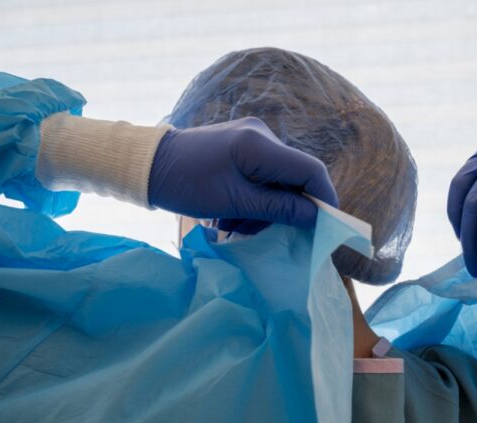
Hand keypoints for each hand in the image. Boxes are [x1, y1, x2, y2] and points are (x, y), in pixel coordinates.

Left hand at [148, 117, 337, 230]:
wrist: (148, 165)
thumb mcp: (233, 203)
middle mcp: (262, 135)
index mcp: (259, 145)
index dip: (324, 199)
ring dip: (266, 209)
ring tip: (236, 226)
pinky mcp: (244, 146)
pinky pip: (263, 177)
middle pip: (296, 177)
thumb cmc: (186, 184)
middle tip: (267, 233)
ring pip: (279, 181)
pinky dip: (255, 200)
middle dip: (287, 209)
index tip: (328, 226)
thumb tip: (317, 218)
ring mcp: (253, 139)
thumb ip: (278, 208)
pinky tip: (233, 215)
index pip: (310, 170)